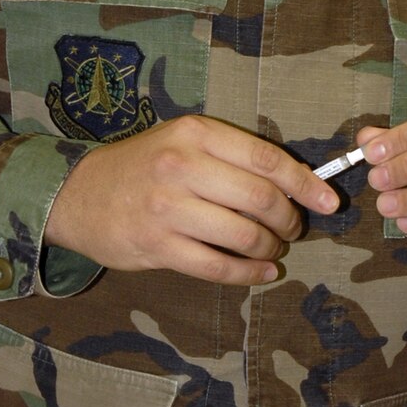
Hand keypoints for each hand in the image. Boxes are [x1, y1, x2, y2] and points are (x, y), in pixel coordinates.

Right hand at [43, 114, 338, 283]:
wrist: (78, 195)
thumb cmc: (142, 166)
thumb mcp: (182, 141)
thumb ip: (232, 155)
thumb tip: (296, 180)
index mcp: (195, 133)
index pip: (266, 158)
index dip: (305, 184)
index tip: (329, 202)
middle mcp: (181, 167)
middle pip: (261, 198)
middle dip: (290, 220)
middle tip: (294, 229)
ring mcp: (167, 209)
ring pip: (243, 235)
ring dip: (271, 247)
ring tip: (274, 249)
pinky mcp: (157, 247)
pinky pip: (217, 266)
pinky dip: (249, 273)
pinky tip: (262, 272)